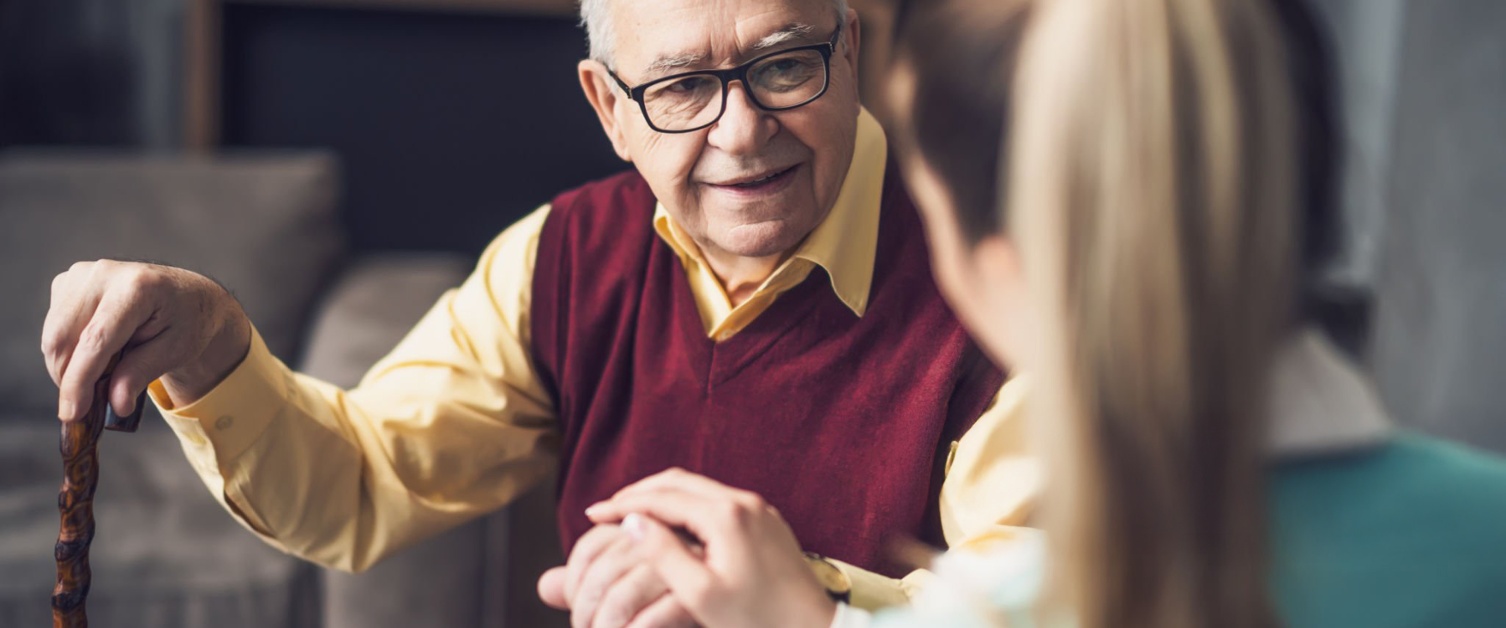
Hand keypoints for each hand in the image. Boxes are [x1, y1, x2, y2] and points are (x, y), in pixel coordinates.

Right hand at [42, 260, 250, 420]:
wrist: (187, 294)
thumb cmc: (186, 322)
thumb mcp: (176, 351)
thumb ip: (141, 373)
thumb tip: (116, 404)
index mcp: (138, 287)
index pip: (96, 340)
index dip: (79, 380)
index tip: (71, 413)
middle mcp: (103, 273)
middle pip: (63, 338)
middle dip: (70, 378)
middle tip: (92, 402)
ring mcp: (81, 274)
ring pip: (54, 336)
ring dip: (69, 367)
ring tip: (105, 371)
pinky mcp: (68, 282)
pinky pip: (54, 329)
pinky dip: (68, 351)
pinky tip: (98, 352)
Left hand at [536, 524, 696, 627]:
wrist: (737, 615)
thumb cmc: (678, 606)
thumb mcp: (627, 596)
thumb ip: (587, 590)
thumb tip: (545, 586)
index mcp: (648, 530)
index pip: (592, 546)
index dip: (574, 580)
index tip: (576, 610)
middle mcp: (665, 539)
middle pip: (603, 571)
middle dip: (585, 610)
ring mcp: (684, 566)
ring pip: (621, 597)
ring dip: (604, 627)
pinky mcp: (698, 597)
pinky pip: (650, 620)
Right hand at [584, 469, 836, 627]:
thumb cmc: (758, 620)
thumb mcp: (700, 594)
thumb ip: (663, 554)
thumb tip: (633, 523)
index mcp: (725, 515)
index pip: (661, 497)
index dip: (623, 505)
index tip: (591, 515)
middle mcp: (743, 501)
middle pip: (678, 482)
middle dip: (639, 493)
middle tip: (606, 510)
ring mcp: (758, 508)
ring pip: (698, 489)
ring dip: (662, 497)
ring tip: (632, 516)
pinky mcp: (767, 521)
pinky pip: (716, 500)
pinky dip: (686, 506)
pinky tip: (672, 526)